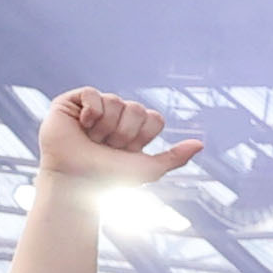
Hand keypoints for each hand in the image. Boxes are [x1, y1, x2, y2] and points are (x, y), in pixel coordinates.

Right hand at [36, 89, 201, 187]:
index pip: (155, 118)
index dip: (143, 136)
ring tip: (92, 140)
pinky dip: (90, 111)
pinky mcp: (72, 102)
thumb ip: (175, 157)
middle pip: (137, 108)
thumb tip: (200, 143)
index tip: (128, 151)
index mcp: (135, 129)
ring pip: (115, 101)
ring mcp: (95, 108)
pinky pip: (92, 93)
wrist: (76, 180)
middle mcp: (116, 116)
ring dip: (106, 126)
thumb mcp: (149, 169)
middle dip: (124, 132)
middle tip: (108, 147)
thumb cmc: (110, 177)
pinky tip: (82, 125)